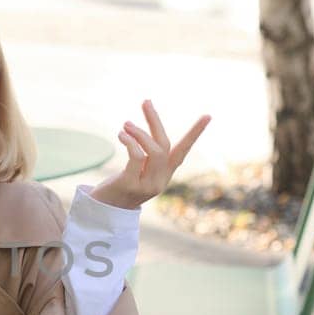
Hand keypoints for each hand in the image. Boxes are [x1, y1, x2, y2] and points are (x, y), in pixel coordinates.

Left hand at [90, 100, 209, 208]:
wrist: (105, 211)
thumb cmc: (121, 185)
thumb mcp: (138, 170)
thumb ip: (144, 155)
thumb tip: (138, 130)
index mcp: (165, 174)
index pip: (183, 151)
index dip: (195, 133)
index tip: (208, 116)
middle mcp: (160, 180)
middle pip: (164, 145)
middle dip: (155, 121)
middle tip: (145, 102)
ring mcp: (147, 184)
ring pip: (153, 151)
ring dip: (140, 133)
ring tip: (126, 124)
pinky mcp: (131, 185)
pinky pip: (136, 157)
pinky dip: (130, 142)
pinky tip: (121, 135)